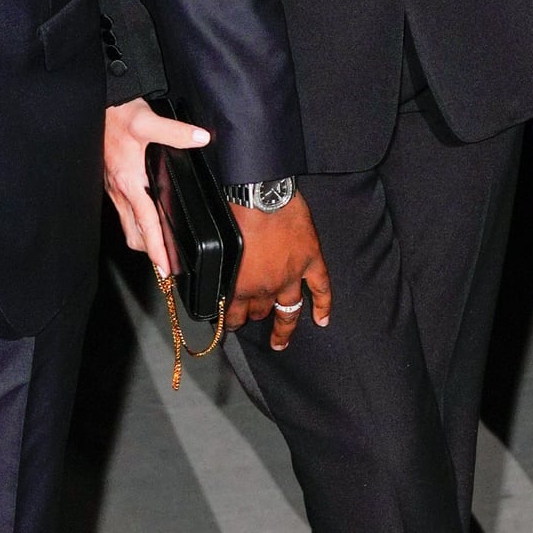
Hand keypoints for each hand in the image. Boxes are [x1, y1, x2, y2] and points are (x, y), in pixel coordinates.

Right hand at [102, 98, 212, 275]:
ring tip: (157, 246)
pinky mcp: (110, 179)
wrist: (96, 103)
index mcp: (129, 181)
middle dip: (149, 250)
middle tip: (165, 264)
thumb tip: (201, 138)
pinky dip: (134, 221)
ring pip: (127, 223)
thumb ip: (176, 132)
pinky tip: (144, 214)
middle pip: (134, 232)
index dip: (156, 248)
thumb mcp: (147, 120)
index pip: (146, 223)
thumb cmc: (118, 113)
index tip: (164, 268)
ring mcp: (113, 186)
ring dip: (141, 237)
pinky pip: (123, 209)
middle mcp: (119, 189)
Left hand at [228, 196, 331, 351]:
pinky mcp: (310, 259)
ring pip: (289, 309)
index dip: (231, 322)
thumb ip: (216, 268)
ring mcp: (291, 275)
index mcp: (240, 285)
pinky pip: (321, 288)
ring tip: (281, 340)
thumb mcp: (215, 247)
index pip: (234, 315)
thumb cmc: (233, 212)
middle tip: (251, 320)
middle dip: (253, 317)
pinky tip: (322, 320)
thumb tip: (209, 274)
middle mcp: (266, 287)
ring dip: (284, 327)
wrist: (259, 192)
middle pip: (259, 312)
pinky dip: (323, 305)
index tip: (230, 325)